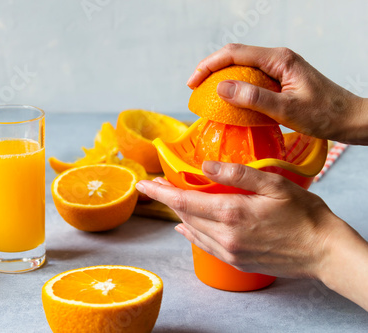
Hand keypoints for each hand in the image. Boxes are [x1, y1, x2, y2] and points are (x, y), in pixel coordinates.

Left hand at [135, 160, 343, 278]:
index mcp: (231, 214)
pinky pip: (204, 245)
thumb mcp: (274, 185)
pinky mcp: (236, 261)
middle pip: (184, 215)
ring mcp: (229, 252)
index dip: (159, 192)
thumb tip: (204, 167)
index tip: (142, 184)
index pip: (183, 201)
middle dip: (167, 199)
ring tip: (170, 199)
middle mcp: (224, 236)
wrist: (324, 251)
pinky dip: (191, 233)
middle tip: (156, 185)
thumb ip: (237, 174)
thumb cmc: (304, 215)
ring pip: (193, 230)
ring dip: (179, 214)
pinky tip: (185, 228)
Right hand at [186, 44, 367, 144]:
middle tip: (194, 89)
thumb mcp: (287, 109)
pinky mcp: (280, 79)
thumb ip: (254, 98)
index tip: (192, 83)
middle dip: (211, 70)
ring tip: (205, 95)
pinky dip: (235, 87)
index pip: (235, 53)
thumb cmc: (324, 115)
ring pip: (242, 67)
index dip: (209, 66)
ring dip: (222, 78)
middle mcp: (277, 59)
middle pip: (235, 56)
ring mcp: (279, 68)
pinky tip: (228, 101)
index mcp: (279, 59)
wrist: (349, 118)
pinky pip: (251, 78)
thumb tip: (221, 88)